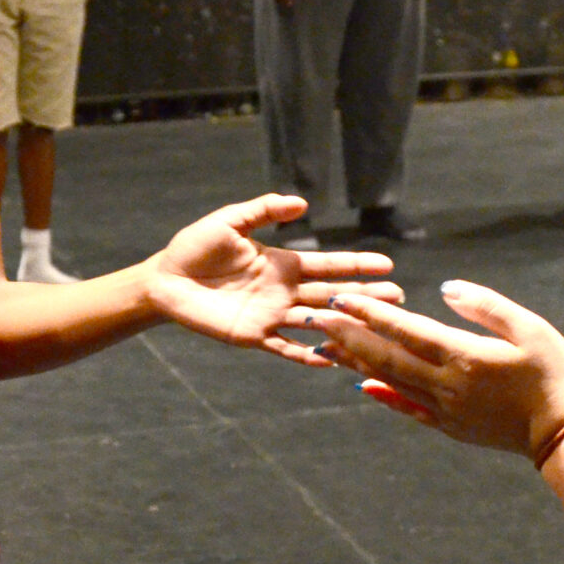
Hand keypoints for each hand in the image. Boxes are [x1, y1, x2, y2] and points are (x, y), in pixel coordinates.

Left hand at [144, 193, 401, 365]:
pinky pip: (286, 348)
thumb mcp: (231, 221)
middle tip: (398, 298)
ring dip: (346, 325)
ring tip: (376, 328)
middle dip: (364, 296)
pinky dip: (307, 355)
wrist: (165, 280)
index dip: (357, 265)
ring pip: (317, 322)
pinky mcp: (253, 336)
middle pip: (332, 295)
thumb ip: (264, 210)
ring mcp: (272, 316)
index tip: (387, 264)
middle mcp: (284, 291)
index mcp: (282, 263)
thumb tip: (303, 203)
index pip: (328, 264)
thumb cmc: (195, 248)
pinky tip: (331, 360)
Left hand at [299, 282, 563, 459]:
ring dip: (356, 364)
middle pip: (385, 357)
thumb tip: (446, 287)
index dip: (369, 313)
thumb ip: (485, 305)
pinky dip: (384, 396)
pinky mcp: (450, 427)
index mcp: (463, 356)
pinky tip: (364, 386)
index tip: (340, 298)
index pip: (405, 330)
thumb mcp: (529, 327)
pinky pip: (408, 409)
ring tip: (326, 348)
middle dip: (347, 336)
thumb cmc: (553, 372)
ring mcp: (445, 409)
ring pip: (390, 382)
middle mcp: (445, 384)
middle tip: (313, 320)